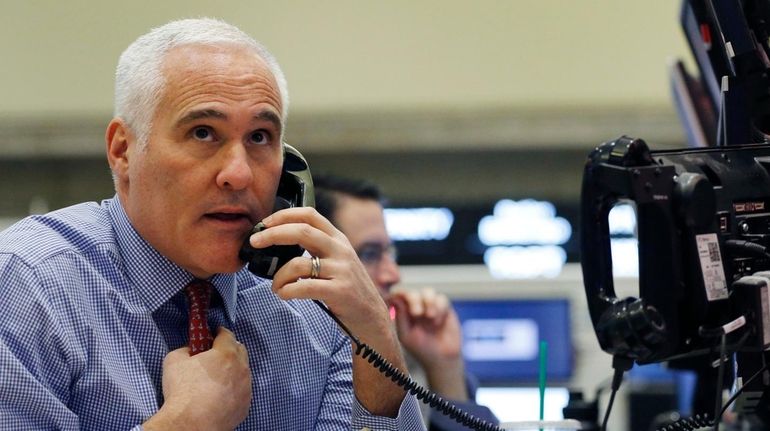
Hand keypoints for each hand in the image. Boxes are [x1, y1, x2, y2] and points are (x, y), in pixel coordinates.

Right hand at [144, 328, 250, 430]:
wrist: (190, 425)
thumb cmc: (182, 392)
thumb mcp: (174, 360)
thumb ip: (185, 349)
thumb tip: (191, 350)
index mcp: (226, 354)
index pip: (227, 335)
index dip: (218, 333)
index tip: (213, 335)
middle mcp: (241, 369)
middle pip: (240, 350)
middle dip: (228, 349)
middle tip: (214, 355)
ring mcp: (246, 388)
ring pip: (243, 372)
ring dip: (233, 370)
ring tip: (216, 378)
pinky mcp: (245, 405)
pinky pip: (242, 391)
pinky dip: (234, 389)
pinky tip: (220, 394)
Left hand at [248, 207, 406, 415]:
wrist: (371, 316)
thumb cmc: (347, 289)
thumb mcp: (338, 260)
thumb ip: (317, 247)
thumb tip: (280, 237)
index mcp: (338, 239)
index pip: (310, 214)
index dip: (284, 215)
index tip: (265, 223)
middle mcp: (341, 250)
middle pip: (301, 231)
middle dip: (272, 235)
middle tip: (254, 242)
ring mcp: (341, 270)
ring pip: (298, 264)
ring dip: (278, 276)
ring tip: (275, 286)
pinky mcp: (340, 291)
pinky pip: (304, 287)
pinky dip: (287, 291)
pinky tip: (284, 294)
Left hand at [390, 287, 468, 400]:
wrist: (442, 359)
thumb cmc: (421, 349)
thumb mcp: (406, 335)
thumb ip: (401, 316)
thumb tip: (395, 298)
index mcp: (404, 312)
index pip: (399, 297)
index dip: (399, 294)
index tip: (399, 298)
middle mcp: (417, 307)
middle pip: (413, 293)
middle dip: (414, 300)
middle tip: (417, 314)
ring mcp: (431, 307)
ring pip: (428, 292)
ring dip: (428, 302)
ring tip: (429, 317)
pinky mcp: (445, 309)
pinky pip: (442, 299)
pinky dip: (439, 308)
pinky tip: (437, 322)